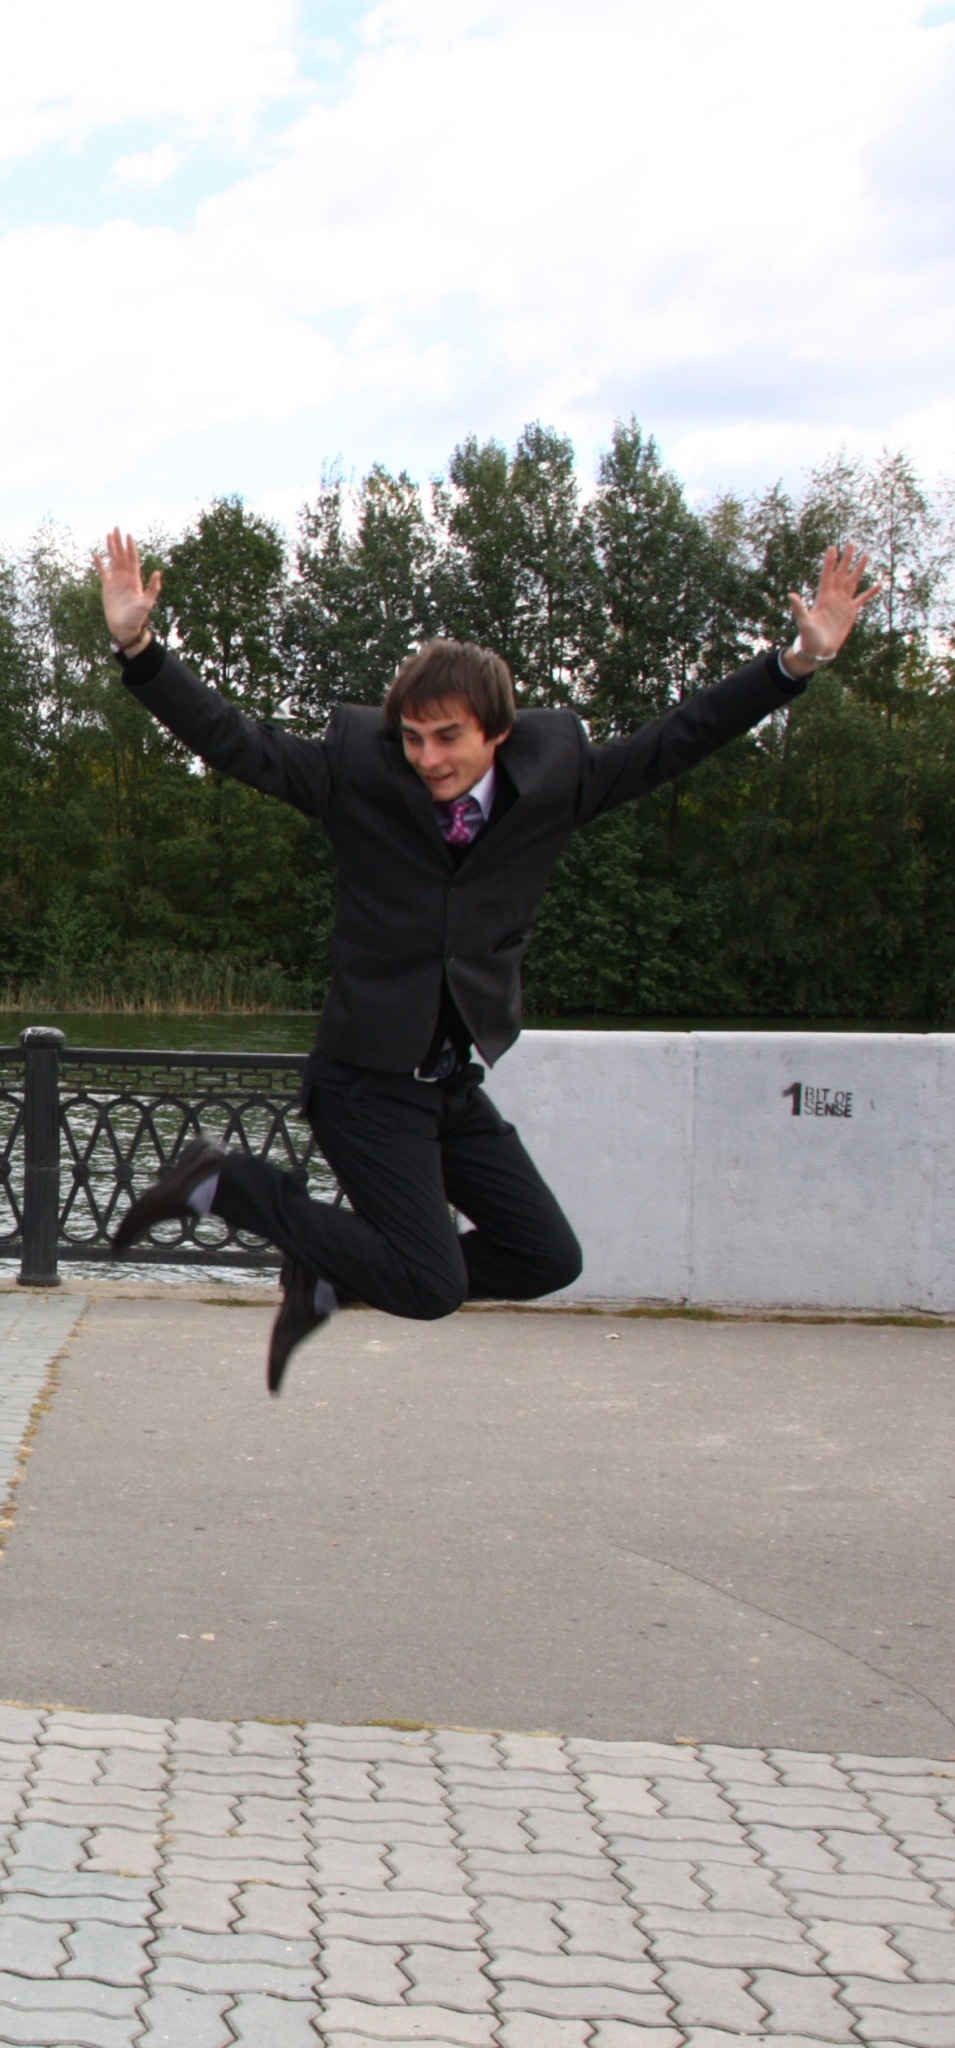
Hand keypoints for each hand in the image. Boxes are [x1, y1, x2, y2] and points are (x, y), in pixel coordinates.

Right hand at [93, 528, 161, 648]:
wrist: (125, 629)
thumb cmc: (137, 618)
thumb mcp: (146, 603)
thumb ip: (152, 588)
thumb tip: (157, 572)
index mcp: (134, 580)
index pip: (132, 559)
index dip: (130, 547)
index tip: (128, 535)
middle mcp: (126, 578)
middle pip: (122, 556)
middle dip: (119, 542)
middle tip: (116, 528)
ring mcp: (116, 582)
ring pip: (113, 561)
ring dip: (111, 548)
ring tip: (108, 535)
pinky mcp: (107, 588)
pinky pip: (103, 572)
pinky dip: (99, 563)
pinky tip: (96, 554)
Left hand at [785, 543, 881, 666]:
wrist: (818, 651)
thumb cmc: (809, 638)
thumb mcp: (804, 622)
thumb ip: (799, 608)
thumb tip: (790, 595)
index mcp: (823, 598)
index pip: (827, 575)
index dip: (830, 562)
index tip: (832, 547)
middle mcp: (833, 597)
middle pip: (841, 574)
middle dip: (846, 559)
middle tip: (851, 543)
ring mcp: (843, 604)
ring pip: (852, 582)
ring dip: (858, 569)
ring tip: (866, 555)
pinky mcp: (850, 612)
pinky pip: (862, 599)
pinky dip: (870, 592)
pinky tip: (878, 584)